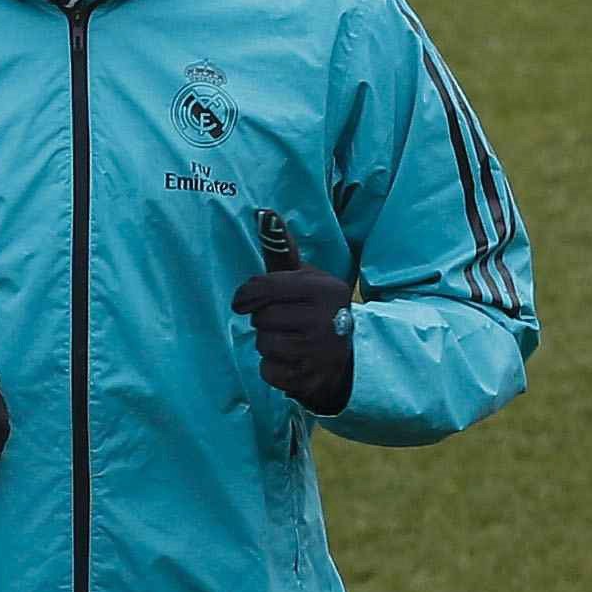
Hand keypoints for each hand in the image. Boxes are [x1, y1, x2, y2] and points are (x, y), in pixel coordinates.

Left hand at [233, 265, 356, 415]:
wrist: (346, 358)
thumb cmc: (314, 310)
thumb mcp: (304, 278)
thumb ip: (281, 250)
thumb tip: (263, 213)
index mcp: (325, 289)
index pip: (262, 287)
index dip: (246, 295)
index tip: (245, 301)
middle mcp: (327, 319)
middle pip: (261, 318)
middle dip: (265, 321)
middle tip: (285, 323)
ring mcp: (320, 351)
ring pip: (264, 344)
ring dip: (269, 344)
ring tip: (290, 341)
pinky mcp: (310, 378)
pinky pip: (269, 370)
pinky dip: (274, 368)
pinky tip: (291, 361)